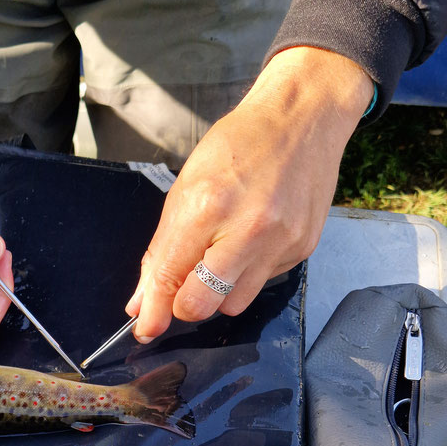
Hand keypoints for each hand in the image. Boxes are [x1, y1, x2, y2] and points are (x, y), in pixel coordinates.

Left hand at [126, 47, 374, 338]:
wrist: (303, 117)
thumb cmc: (242, 142)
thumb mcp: (187, 185)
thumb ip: (164, 247)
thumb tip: (143, 298)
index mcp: (208, 206)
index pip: (171, 277)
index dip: (154, 311)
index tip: (145, 328)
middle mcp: (248, 230)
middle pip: (202, 306)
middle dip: (185, 305)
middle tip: (184, 287)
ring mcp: (280, 242)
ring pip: (235, 304)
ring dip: (219, 292)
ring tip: (223, 254)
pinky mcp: (302, 249)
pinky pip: (264, 282)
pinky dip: (250, 271)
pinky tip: (254, 238)